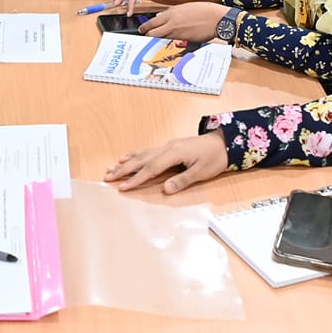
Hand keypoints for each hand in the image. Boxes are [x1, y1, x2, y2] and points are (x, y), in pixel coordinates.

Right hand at [103, 132, 229, 194]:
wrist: (223, 143)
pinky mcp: (169, 147)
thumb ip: (183, 180)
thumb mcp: (202, 172)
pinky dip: (135, 155)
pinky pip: (147, 151)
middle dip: (123, 169)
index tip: (123, 187)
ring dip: (126, 163)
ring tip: (111, 169)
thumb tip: (166, 189)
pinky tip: (127, 158)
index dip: (136, 179)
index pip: (151, 169)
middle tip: (107, 177)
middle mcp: (167, 148)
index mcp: (174, 153)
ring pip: (142, 155)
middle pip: (141, 160)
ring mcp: (167, 146)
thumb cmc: (214, 158)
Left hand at [140, 1, 230, 41]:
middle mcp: (171, 23)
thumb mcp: (185, 7)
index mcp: (171, 13)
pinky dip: (167, 43)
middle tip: (144, 36)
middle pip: (152, 32)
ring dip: (155, 40)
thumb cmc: (205, 11)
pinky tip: (167, 44)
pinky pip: (171, 42)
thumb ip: (173, 12)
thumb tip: (164, 17)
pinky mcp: (184, 41)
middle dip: (147, 35)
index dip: (145, 27)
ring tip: (152, 42)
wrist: (216, 19)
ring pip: (160, 39)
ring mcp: (177, 33)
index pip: (152, 22)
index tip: (142, 29)